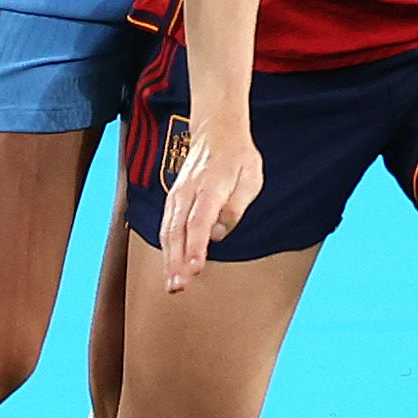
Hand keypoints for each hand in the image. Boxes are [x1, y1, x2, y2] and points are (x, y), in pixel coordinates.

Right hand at [158, 124, 267, 290]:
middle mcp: (188, 192)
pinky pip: (166, 227)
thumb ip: (235, 208)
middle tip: (177, 287)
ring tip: (171, 285)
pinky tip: (170, 266)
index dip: (196, 247)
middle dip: (176, 262)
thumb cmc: (237, 156)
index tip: (194, 268)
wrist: (217, 131)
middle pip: (177, 231)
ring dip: (168, 260)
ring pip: (167, 231)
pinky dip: (166, 248)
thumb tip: (219, 233)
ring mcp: (177, 195)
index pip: (199, 222)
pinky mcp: (173, 200)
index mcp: (209, 186)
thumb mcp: (250, 178)